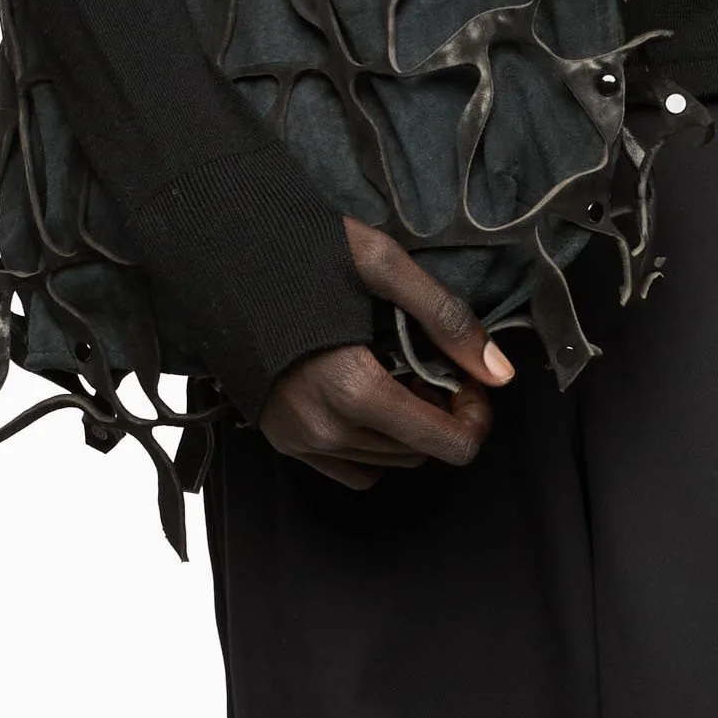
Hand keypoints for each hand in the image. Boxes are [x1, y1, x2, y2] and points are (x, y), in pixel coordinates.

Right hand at [258, 215, 514, 490]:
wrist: (218, 250)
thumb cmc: (299, 249)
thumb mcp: (381, 264)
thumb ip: (445, 319)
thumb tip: (500, 374)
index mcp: (352, 386)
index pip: (446, 443)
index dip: (474, 414)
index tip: (467, 377)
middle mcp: (324, 427)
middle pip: (421, 454)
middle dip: (440, 414)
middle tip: (430, 363)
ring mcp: (298, 440)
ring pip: (389, 462)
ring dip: (407, 428)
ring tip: (394, 371)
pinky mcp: (281, 440)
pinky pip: (350, 468)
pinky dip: (372, 444)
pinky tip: (365, 395)